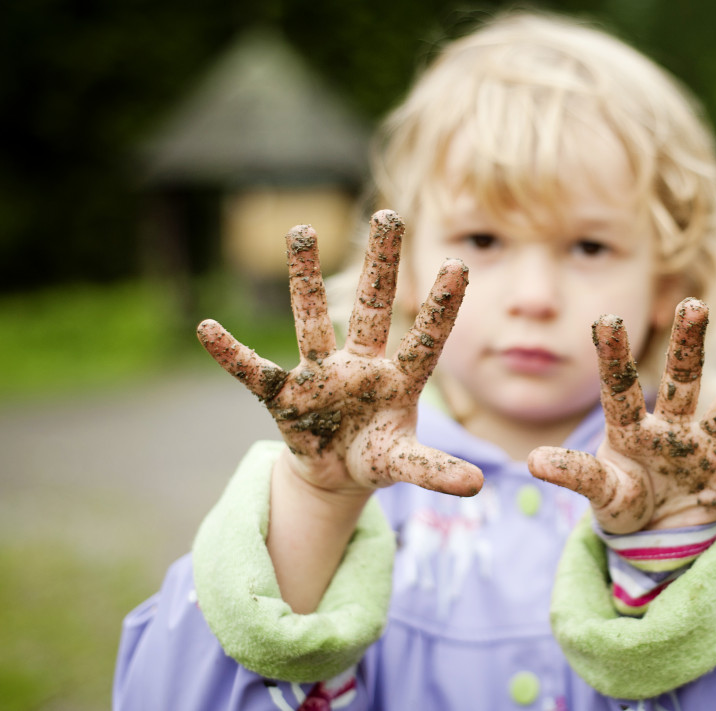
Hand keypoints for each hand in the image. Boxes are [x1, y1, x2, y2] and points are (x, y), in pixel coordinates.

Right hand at [196, 210, 482, 498]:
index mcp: (398, 379)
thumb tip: (479, 486)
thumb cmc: (377, 456)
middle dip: (380, 265)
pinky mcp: (286, 396)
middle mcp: (361, 365)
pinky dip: (231, 355)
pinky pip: (254, 373)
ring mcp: (321, 375)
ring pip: (312, 319)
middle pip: (371, 307)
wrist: (336, 473)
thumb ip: (435, 469)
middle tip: (389, 214)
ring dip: (305, 277)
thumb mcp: (404, 463)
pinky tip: (207, 329)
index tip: (460, 264)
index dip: (442, 306)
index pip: (425, 338)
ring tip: (302, 229)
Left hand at [528, 298, 715, 533]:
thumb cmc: (623, 501)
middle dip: (687, 345)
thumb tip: (534, 461)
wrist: (657, 533)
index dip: (613, 356)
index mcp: (631, 430)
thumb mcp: (600, 492)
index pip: (619, 388)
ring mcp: (706, 448)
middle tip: (692, 304)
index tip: (605, 318)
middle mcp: (672, 429)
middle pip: (681, 381)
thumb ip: (576, 474)